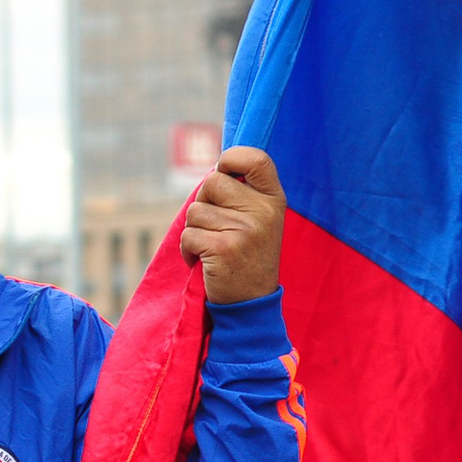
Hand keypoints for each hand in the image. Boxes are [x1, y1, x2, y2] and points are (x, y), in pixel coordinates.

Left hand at [178, 146, 285, 303]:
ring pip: (195, 211)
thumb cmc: (247, 255)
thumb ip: (242, 193)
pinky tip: (204, 261)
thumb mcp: (258, 220)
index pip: (256, 158)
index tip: (224, 171)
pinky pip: (188, 235)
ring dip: (195, 230)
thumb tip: (214, 168)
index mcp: (274, 200)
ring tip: (213, 247)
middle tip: (216, 226)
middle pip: (212, 182)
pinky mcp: (223, 249)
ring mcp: (245, 230)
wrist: (251, 303)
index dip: (232, 158)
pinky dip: (188, 250)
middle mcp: (263, 212)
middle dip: (204, 202)